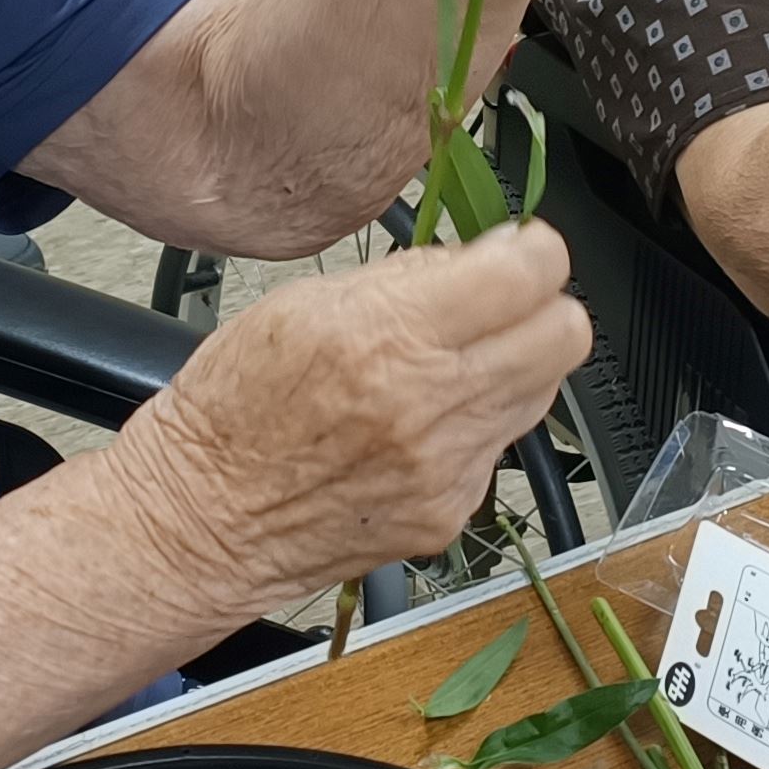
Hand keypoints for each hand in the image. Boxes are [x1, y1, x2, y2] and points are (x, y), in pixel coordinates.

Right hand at [97, 226, 589, 619]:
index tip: (515, 251)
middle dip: (542, 306)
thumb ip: (404, 277)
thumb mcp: (303, 303)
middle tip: (501, 305)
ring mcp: (448, 467)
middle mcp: (428, 404)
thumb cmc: (234, 406)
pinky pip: (501, 447)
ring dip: (513, 365)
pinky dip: (476, 426)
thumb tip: (478, 257)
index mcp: (386, 335)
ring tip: (449, 366)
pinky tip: (422, 424)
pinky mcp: (450, 512)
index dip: (532, 250)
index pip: (529, 272)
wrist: (202, 518)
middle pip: (566, 333)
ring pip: (543, 390)